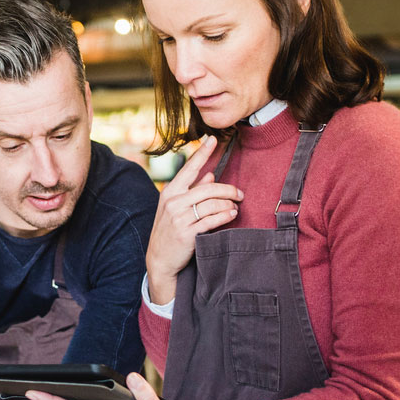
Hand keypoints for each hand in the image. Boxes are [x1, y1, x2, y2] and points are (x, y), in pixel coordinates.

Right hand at [147, 135, 242, 303]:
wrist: (160, 259)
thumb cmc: (170, 231)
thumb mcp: (176, 208)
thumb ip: (192, 190)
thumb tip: (210, 175)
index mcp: (170, 192)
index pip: (189, 168)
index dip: (202, 153)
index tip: (213, 139)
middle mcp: (173, 202)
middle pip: (208, 188)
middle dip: (228, 190)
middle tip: (240, 194)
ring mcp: (179, 218)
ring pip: (212, 204)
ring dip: (228, 204)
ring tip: (235, 208)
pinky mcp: (187, 233)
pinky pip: (212, 220)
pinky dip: (225, 216)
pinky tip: (231, 215)